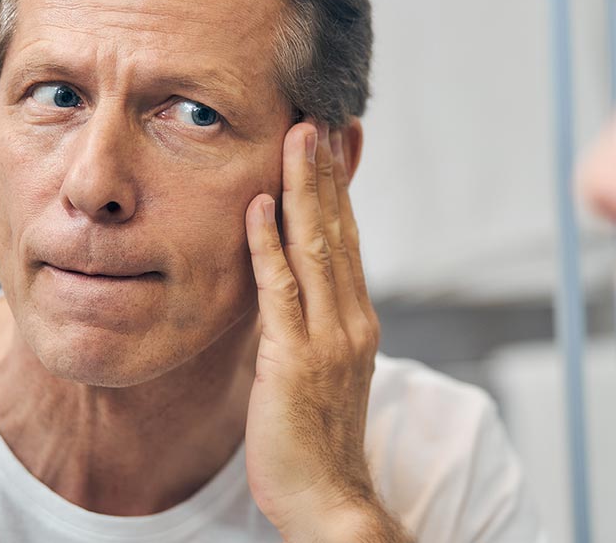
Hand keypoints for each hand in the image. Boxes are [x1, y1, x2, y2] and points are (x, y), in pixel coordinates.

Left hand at [243, 121, 407, 541]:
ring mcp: (328, 339)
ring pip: (317, 247)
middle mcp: (351, 321)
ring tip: (295, 137)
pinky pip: (281, 290)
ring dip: (303, 189)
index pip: (349, 239)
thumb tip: (288, 291)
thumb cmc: (315, 444)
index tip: (329, 142)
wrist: (330, 500)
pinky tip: (258, 206)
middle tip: (315, 116)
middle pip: (340, 230)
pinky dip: (269, 245)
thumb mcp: (318, 374)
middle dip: (325, 172)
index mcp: (357, 322)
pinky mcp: (294, 360)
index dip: (338, 188)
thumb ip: (308, 328)